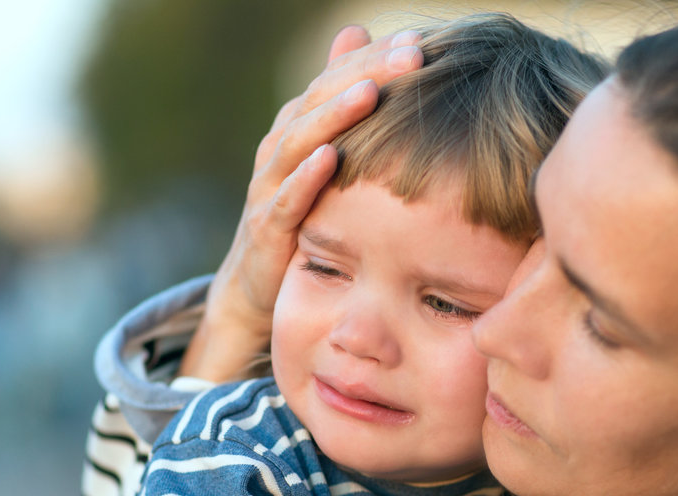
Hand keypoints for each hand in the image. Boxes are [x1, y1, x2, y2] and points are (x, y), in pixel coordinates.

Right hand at [180, 26, 424, 379]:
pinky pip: (286, 200)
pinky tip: (329, 158)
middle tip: (410, 55)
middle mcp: (280, 147)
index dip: (374, 58)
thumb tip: (356, 29)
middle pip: (319, 100)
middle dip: (365, 74)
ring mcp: (269, 186)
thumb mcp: (326, 154)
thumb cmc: (304, 215)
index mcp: (299, 125)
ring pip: (298, 142)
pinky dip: (305, 178)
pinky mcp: (267, 229)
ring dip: (334, 116)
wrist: (258, 284)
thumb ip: (338, 96)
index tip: (418, 43)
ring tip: (370, 93)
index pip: (336, 79)